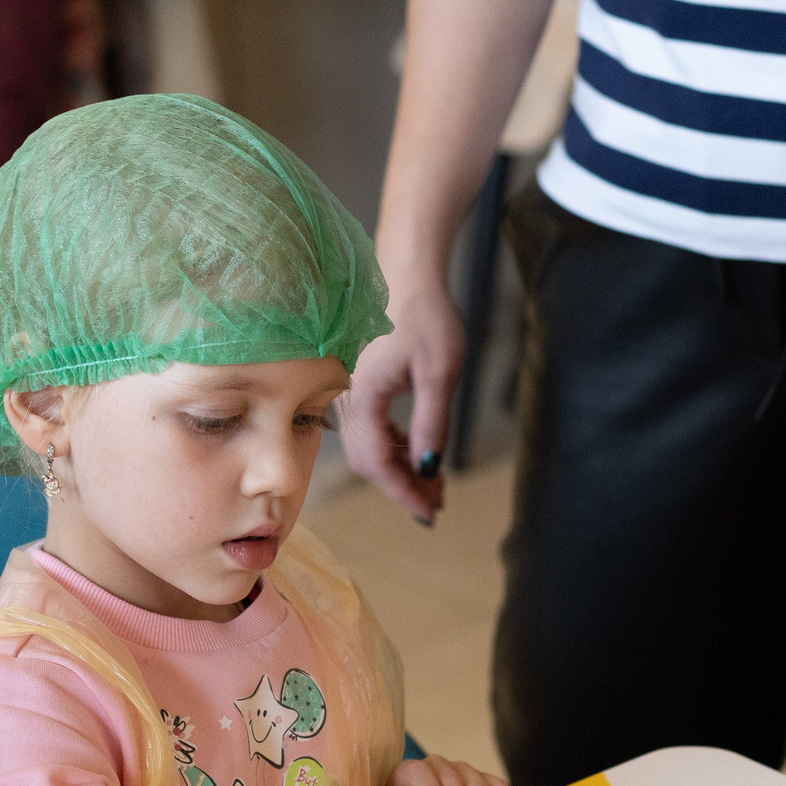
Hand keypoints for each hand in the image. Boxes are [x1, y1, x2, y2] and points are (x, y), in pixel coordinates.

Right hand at [339, 273, 459, 519]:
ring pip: (370, 449)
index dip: (404, 492)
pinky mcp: (359, 387)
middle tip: (438, 501)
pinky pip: (372, 430)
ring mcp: (350, 394)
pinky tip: (419, 452)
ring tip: (435, 482)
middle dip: (403, 485)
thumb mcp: (438, 373)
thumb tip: (429, 467)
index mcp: (362, 398)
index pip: (377, 463)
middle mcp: (347, 400)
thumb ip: (430, 423)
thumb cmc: (424, 315)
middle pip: (369, 462)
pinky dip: (396, 448)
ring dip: (401, 469)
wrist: (408, 273)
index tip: (430, 512)